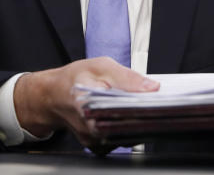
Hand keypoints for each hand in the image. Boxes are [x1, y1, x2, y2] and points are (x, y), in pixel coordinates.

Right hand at [13, 57, 158, 146]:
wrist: (53, 97)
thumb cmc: (74, 79)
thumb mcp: (100, 66)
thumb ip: (127, 77)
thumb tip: (152, 87)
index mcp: (88, 104)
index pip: (125, 111)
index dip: (145, 105)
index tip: (160, 100)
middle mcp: (91, 128)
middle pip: (129, 126)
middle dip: (145, 113)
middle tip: (155, 101)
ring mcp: (95, 141)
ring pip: (127, 134)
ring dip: (138, 120)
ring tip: (142, 105)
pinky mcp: (99, 146)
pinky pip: (121, 139)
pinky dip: (129, 127)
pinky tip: (130, 115)